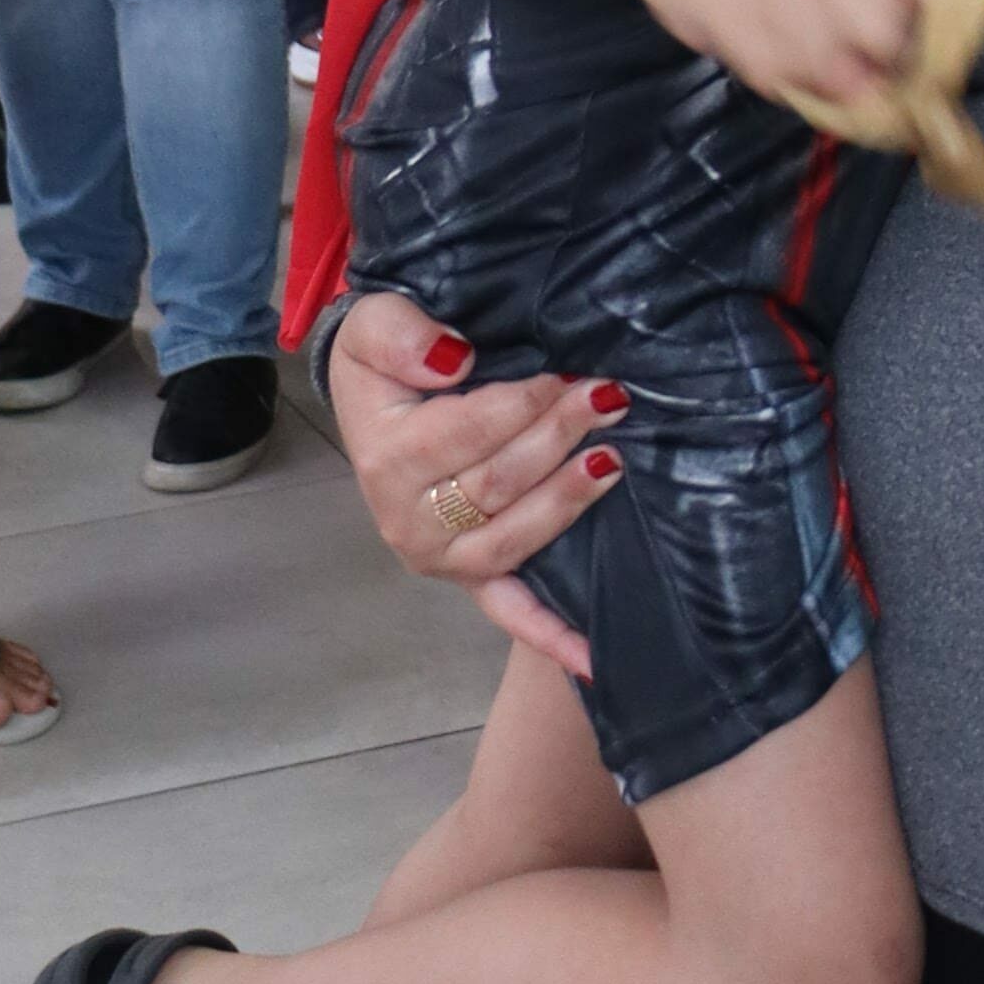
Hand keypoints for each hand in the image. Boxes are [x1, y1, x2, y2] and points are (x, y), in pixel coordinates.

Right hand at [327, 288, 608, 667]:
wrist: (379, 401)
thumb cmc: (387, 363)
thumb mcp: (372, 325)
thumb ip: (400, 334)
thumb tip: (452, 359)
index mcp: (387, 459)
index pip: (469, 433)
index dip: (524, 402)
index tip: (567, 372)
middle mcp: (409, 521)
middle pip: (499, 483)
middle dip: (560, 436)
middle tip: (609, 397)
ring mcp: (442, 557)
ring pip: (516, 537)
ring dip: (568, 500)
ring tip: (612, 460)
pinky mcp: (470, 576)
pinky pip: (509, 610)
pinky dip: (549, 636)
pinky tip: (592, 658)